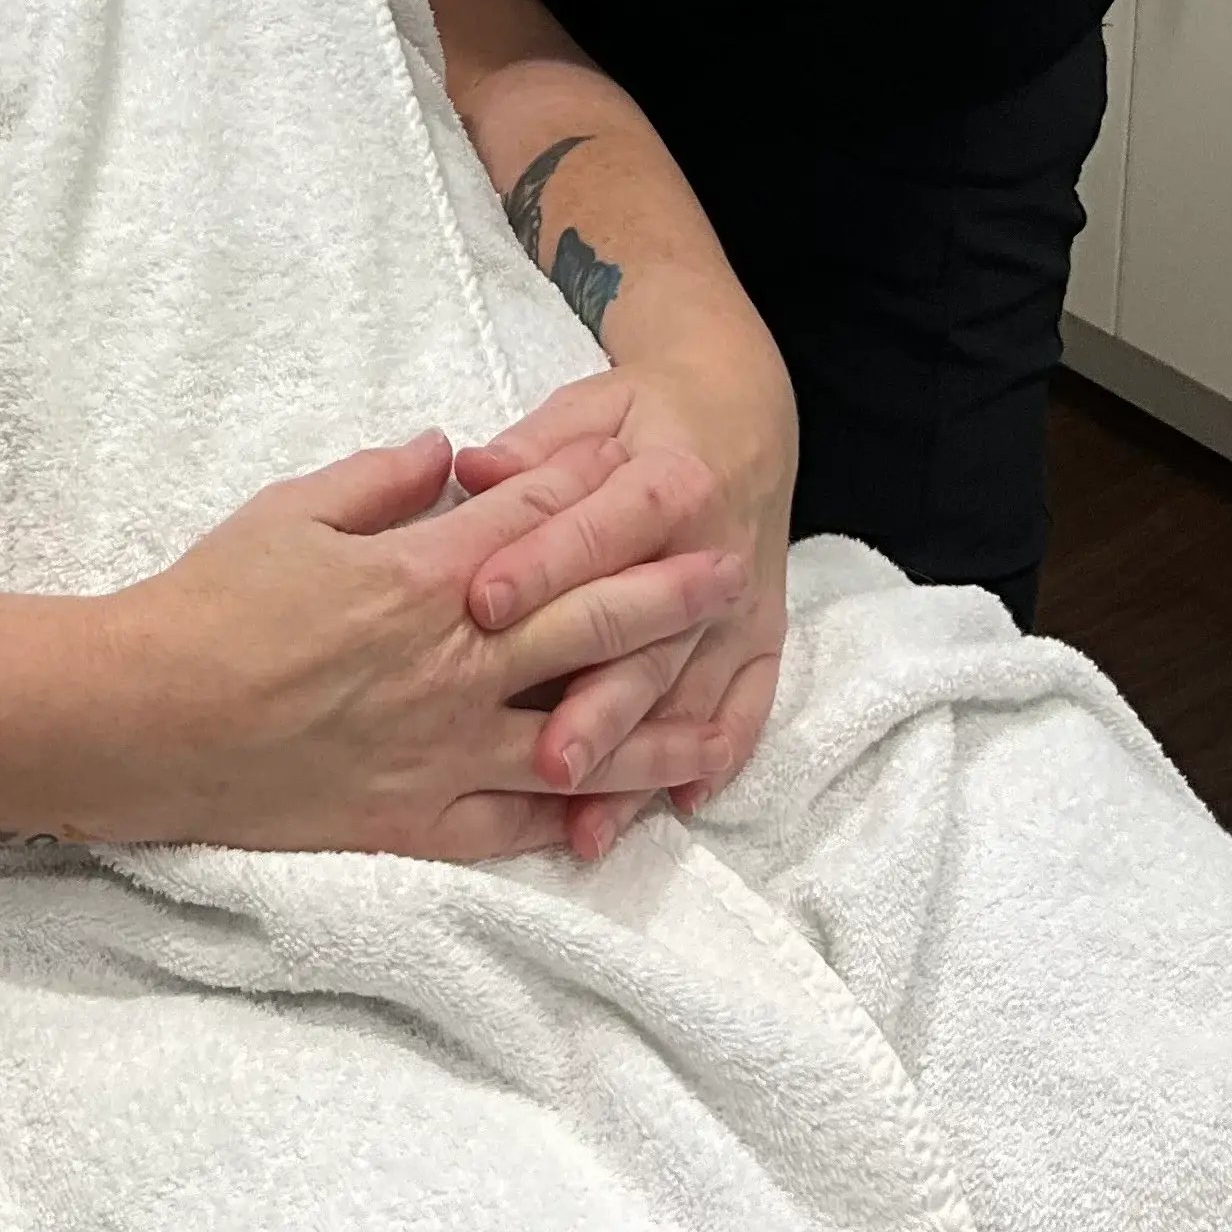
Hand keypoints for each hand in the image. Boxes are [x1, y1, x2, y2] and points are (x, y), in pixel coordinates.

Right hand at [111, 427, 748, 865]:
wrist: (149, 717)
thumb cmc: (212, 601)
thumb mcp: (293, 509)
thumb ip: (381, 480)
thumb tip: (448, 450)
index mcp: (425, 581)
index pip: (535, 529)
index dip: (597, 498)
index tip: (652, 475)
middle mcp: (455, 668)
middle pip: (586, 626)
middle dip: (666, 595)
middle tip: (731, 572)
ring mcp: (443, 752)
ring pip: (576, 740)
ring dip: (653, 724)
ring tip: (715, 722)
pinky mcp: (415, 821)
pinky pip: (514, 824)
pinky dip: (569, 818)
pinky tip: (614, 816)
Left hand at [457, 354, 795, 856]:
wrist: (741, 413)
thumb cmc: (641, 415)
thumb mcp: (588, 408)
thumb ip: (532, 450)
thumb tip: (470, 468)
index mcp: (665, 478)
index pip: (596, 530)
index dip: (540, 567)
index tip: (480, 606)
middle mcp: (712, 550)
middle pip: (648, 638)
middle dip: (597, 703)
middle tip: (543, 760)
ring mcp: (743, 606)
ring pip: (690, 692)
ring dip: (644, 761)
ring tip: (590, 823)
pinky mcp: (762, 639)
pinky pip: (748, 706)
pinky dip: (720, 756)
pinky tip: (681, 803)